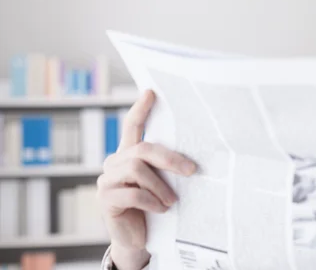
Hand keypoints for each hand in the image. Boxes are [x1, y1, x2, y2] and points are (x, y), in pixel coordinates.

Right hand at [96, 90, 196, 269]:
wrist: (138, 239)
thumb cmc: (154, 206)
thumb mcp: (162, 183)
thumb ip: (166, 167)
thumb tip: (193, 157)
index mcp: (128, 155)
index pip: (132, 126)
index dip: (141, 109)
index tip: (151, 92)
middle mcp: (114, 162)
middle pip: (142, 149)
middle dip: (170, 159)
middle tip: (192, 170)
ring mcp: (107, 180)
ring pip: (137, 170)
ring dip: (160, 187)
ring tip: (171, 200)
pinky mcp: (105, 199)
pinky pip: (133, 193)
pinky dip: (151, 201)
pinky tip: (160, 209)